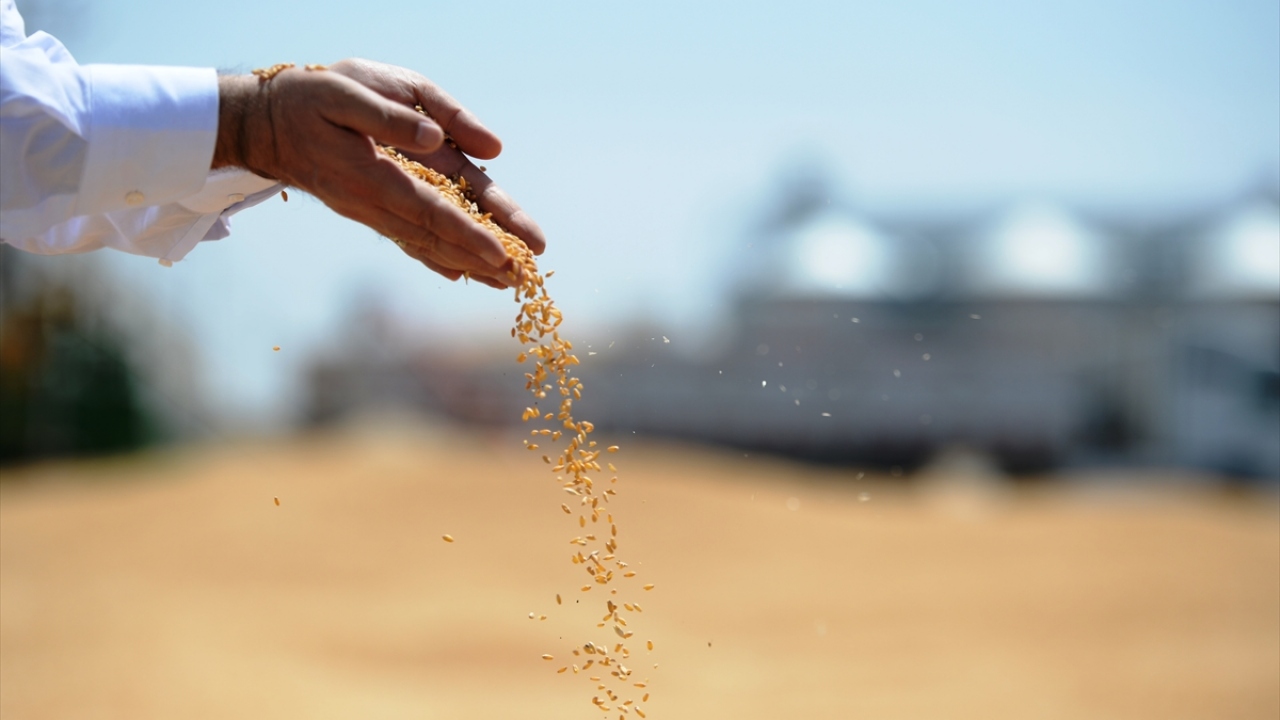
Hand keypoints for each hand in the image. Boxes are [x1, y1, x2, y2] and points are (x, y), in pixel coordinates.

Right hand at [213, 62, 542, 288]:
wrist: (265, 124)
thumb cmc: (311, 97)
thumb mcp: (348, 90)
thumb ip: (391, 116)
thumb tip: (437, 138)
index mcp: (373, 173)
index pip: (430, 209)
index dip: (468, 233)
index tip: (503, 252)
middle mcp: (374, 202)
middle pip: (435, 236)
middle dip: (481, 257)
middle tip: (524, 278)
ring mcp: (370, 211)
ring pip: (425, 243)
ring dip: (467, 263)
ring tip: (507, 282)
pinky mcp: (369, 211)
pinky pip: (408, 239)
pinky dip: (436, 258)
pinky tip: (462, 273)